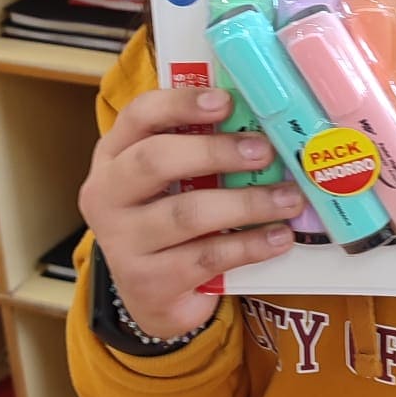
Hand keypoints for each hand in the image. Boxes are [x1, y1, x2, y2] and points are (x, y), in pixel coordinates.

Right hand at [78, 87, 299, 339]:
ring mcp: (122, 242)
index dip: (181, 104)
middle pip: (156, 160)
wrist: (154, 295)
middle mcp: (107, 195)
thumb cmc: (171, 220)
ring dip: (247, 203)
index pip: (139, 116)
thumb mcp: (174, 180)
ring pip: (187, 214)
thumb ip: (201, 149)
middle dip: (216, 152)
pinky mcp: (148, 283)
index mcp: (113, 156)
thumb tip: (263, 121)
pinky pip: (206, 257)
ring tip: (288, 199)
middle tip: (265, 152)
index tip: (225, 101)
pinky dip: (250, 245)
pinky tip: (278, 237)